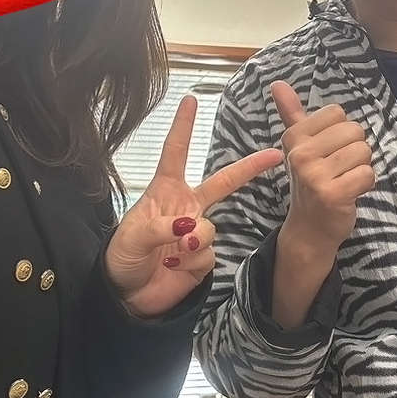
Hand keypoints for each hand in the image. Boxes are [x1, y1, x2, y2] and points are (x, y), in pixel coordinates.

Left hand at [105, 94, 282, 317]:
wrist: (127, 297)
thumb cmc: (121, 258)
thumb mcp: (131, 237)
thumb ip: (160, 226)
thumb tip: (189, 225)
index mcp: (164, 192)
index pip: (176, 154)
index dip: (183, 127)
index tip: (191, 100)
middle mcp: (185, 208)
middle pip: (222, 182)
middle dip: (248, 168)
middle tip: (275, 154)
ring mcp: (196, 233)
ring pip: (209, 228)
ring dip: (193, 240)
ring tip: (172, 251)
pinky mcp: (202, 258)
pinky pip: (208, 254)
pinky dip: (192, 261)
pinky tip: (174, 266)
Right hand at [271, 80, 374, 254]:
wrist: (309, 228)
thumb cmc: (310, 181)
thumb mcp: (298, 146)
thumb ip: (291, 113)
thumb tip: (277, 83)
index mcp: (293, 137)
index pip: (337, 113)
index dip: (340, 132)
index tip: (327, 151)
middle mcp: (300, 154)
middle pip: (354, 131)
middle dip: (354, 150)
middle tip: (338, 168)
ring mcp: (314, 175)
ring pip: (363, 152)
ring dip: (360, 167)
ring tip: (344, 180)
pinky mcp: (332, 194)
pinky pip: (368, 174)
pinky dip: (365, 184)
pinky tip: (349, 193)